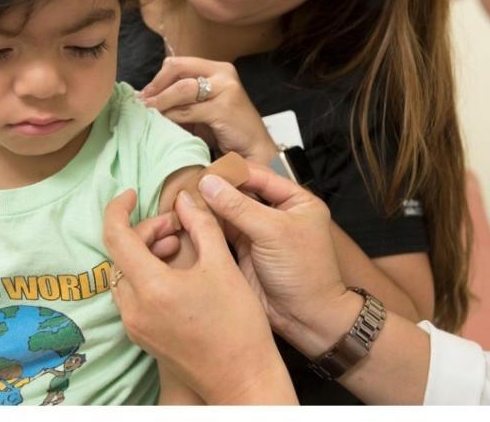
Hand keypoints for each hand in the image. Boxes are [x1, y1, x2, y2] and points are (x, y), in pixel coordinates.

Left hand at [103, 189, 295, 403]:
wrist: (242, 378)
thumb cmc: (238, 325)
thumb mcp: (222, 264)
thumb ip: (200, 225)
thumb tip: (185, 199)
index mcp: (151, 288)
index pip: (115, 236)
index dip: (118, 209)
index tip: (132, 194)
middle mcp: (134, 309)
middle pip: (121, 254)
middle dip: (146, 231)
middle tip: (178, 226)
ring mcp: (135, 325)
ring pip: (125, 274)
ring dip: (146, 253)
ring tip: (180, 246)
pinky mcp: (142, 336)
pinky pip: (133, 294)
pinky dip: (147, 274)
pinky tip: (176, 271)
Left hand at [139, 56, 277, 163]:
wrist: (254, 150)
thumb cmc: (226, 131)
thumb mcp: (202, 109)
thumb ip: (182, 100)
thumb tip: (148, 98)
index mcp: (218, 69)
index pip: (179, 63)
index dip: (158, 78)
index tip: (144, 94)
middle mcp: (223, 73)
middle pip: (177, 70)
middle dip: (156, 87)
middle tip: (142, 103)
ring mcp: (226, 88)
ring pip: (182, 89)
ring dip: (160, 102)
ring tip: (148, 113)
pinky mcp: (224, 107)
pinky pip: (188, 110)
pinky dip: (171, 116)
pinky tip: (163, 124)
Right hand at [197, 162, 348, 356]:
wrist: (306, 318)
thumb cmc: (304, 273)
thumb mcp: (273, 232)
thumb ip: (239, 207)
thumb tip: (208, 182)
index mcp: (296, 200)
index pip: (259, 176)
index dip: (232, 173)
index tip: (205, 171)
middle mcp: (277, 212)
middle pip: (241, 191)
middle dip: (217, 189)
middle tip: (188, 185)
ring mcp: (259, 231)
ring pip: (229, 210)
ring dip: (208, 206)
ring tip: (183, 200)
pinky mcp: (244, 250)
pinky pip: (222, 230)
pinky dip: (206, 224)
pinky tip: (188, 218)